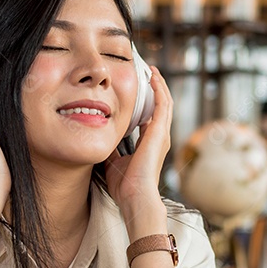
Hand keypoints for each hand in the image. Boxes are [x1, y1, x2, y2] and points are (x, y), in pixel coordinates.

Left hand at [105, 66, 171, 233]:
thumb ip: (112, 149)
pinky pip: (163, 104)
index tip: (138, 91)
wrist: (134, 196)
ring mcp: (161, 134)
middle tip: (148, 73)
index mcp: (149, 144)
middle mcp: (159, 137)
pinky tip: (152, 77)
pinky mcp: (159, 132)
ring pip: (165, 102)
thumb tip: (101, 139)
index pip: (151, 117)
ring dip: (159, 85)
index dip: (147, 102)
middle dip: (156, 89)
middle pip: (161, 106)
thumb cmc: (125, 186)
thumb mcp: (114, 162)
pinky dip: (159, 89)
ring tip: (152, 71)